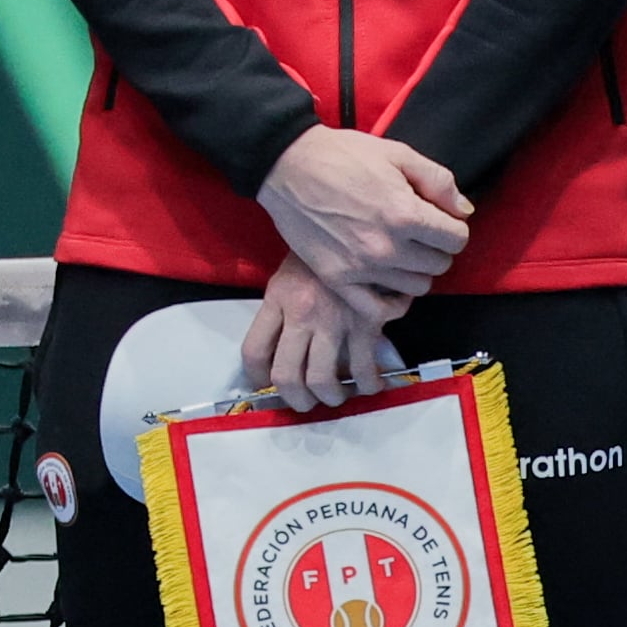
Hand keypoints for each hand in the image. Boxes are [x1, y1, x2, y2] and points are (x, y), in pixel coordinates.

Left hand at [239, 258, 399, 410]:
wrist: (363, 225)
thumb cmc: (326, 248)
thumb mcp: (291, 272)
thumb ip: (283, 305)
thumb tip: (282, 344)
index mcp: (278, 299)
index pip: (254, 351)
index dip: (256, 378)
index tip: (267, 384)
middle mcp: (301, 313)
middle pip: (285, 375)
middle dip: (296, 399)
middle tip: (305, 402)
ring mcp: (334, 320)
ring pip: (321, 380)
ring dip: (330, 398)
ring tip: (337, 397)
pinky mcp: (366, 322)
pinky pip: (364, 368)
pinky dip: (368, 385)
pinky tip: (372, 385)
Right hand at [258, 123, 469, 302]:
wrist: (288, 165)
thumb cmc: (344, 155)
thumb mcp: (399, 154)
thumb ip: (439, 182)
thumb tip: (464, 211)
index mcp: (405, 214)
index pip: (457, 238)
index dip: (453, 226)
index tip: (439, 219)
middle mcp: (387, 248)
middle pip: (440, 264)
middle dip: (437, 247)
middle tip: (420, 232)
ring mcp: (361, 268)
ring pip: (417, 286)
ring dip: (417, 269)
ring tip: (402, 250)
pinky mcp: (337, 280)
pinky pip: (379, 309)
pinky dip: (392, 300)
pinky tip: (390, 280)